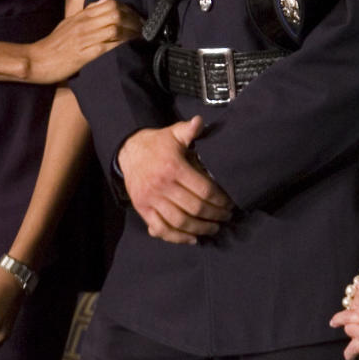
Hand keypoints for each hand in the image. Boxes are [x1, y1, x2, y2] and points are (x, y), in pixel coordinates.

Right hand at [28, 0, 140, 82]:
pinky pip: (107, 46)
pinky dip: (120, 44)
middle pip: (115, 13)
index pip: (109, 3)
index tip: (135, 15)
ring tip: (139, 36)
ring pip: (114, 27)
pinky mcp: (84, 55)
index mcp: (81, 16)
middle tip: (142, 26)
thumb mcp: (69, 23)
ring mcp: (84, 38)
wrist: (37, 60)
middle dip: (133, 19)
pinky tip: (128, 46)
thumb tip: (103, 5)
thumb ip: (86, 15)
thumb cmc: (54, 44)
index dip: (126, 7)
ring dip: (131, 31)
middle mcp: (84, 24)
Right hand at [118, 115, 232, 243]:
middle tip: (226, 217)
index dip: (219, 200)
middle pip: (194, 208)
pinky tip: (191, 238)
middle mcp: (162, 185)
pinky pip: (161, 229)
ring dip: (200, 228)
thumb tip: (200, 121)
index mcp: (174, 167)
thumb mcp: (173, 133)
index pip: (203, 190)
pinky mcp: (143, 209)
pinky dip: (177, 237)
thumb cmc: (157, 144)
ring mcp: (151, 199)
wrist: (129, 152)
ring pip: (179, 222)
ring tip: (213, 228)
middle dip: (214, 216)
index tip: (229, 204)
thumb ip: (189, 130)